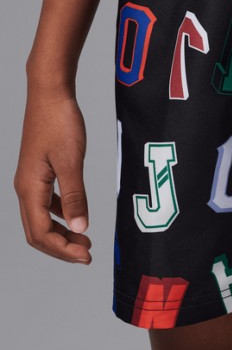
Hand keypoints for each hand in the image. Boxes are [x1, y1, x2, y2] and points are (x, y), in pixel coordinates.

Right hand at [13, 86, 91, 263]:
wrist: (50, 94)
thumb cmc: (59, 122)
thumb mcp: (71, 160)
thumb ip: (75, 196)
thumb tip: (80, 228)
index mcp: (29, 188)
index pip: (41, 234)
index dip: (63, 250)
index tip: (87, 255)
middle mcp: (25, 188)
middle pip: (37, 232)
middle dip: (61, 247)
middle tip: (88, 253)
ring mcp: (30, 180)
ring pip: (40, 219)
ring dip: (60, 233)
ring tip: (84, 239)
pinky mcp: (38, 171)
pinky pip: (45, 203)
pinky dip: (59, 215)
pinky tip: (74, 215)